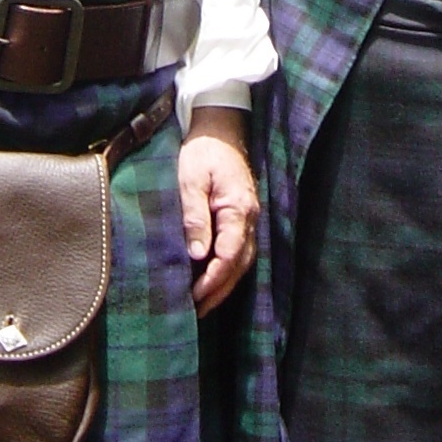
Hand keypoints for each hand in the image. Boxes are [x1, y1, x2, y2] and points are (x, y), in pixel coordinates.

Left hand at [177, 107, 258, 316]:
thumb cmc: (202, 152)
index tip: (195, 295)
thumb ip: (194, 215)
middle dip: (219, 289)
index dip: (214, 278)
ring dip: (223, 284)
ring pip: (242, 261)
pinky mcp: (242, 218)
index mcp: (238, 208)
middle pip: (239, 264)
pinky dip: (226, 270)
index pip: (230, 253)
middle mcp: (249, 217)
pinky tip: (212, 281)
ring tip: (202, 305)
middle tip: (197, 311)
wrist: (220, 130)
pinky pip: (238, 251)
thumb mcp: (191, 180)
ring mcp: (249, 218)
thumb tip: (197, 253)